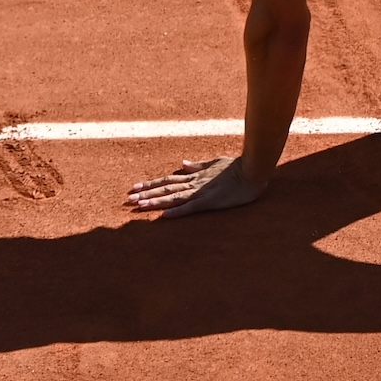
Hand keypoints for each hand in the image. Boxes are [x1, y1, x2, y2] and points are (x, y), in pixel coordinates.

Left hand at [124, 154, 268, 217]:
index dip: (150, 185)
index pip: (167, 181)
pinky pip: (191, 208)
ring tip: (140, 205)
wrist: (252, 170)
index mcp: (194, 176)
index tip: (135, 187)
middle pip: (165, 189)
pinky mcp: (210, 201)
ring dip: (156, 202)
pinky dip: (177, 212)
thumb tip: (181, 165)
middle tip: (129, 198)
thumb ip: (197, 166)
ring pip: (174, 198)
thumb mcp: (213, 163)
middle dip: (146, 194)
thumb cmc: (235, 167)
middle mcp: (194, 184)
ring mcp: (201, 192)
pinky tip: (165, 216)